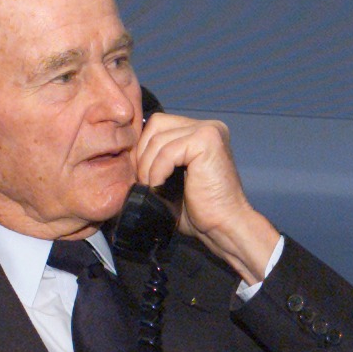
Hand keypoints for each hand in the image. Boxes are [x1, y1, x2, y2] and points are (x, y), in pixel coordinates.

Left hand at [132, 111, 281, 286]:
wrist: (224, 227)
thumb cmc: (201, 210)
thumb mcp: (173, 178)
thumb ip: (158, 159)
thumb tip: (128, 152)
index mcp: (202, 132)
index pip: (158, 125)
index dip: (143, 149)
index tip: (141, 175)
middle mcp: (208, 126)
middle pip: (156, 125)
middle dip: (143, 154)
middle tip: (144, 181)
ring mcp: (209, 131)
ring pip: (158, 138)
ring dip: (148, 166)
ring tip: (153, 187)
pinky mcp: (207, 141)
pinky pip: (167, 151)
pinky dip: (158, 171)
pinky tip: (161, 186)